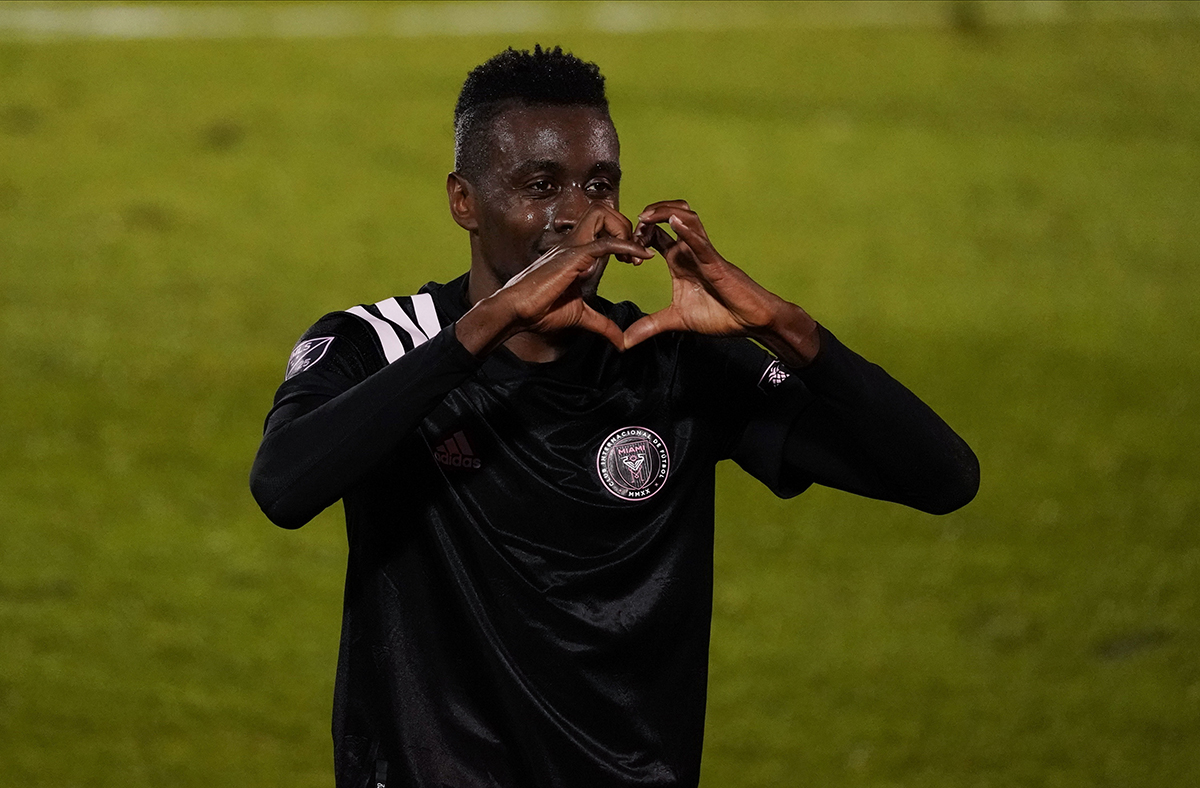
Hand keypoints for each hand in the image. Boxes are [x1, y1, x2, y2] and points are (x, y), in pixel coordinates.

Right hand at [459, 204, 652, 354]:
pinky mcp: (572, 257)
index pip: (602, 226)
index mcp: (575, 252)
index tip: (635, 260)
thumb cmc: (540, 311)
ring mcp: (572, 247)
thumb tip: (621, 342)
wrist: (516, 312)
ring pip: (602, 214)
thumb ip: (603, 324)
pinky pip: (603, 242)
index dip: (623, 235)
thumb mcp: (581, 317)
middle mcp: (573, 243)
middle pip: (603, 210)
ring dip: (625, 229)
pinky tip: (639, 256)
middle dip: (626, 224)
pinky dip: (626, 245)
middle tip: (636, 252)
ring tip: (635, 255)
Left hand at [625, 201, 819, 365]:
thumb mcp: (676, 321)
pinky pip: (701, 242)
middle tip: (634, 228)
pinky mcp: (716, 263)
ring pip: (687, 218)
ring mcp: (704, 254)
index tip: (624, 251)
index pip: (656, 234)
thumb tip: (625, 342)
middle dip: (650, 214)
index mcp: (679, 260)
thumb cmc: (721, 315)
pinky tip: (673, 222)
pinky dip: (687, 230)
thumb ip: (649, 327)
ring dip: (664, 213)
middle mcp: (691, 251)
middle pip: (671, 214)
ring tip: (646, 218)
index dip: (638, 234)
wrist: (751, 322)